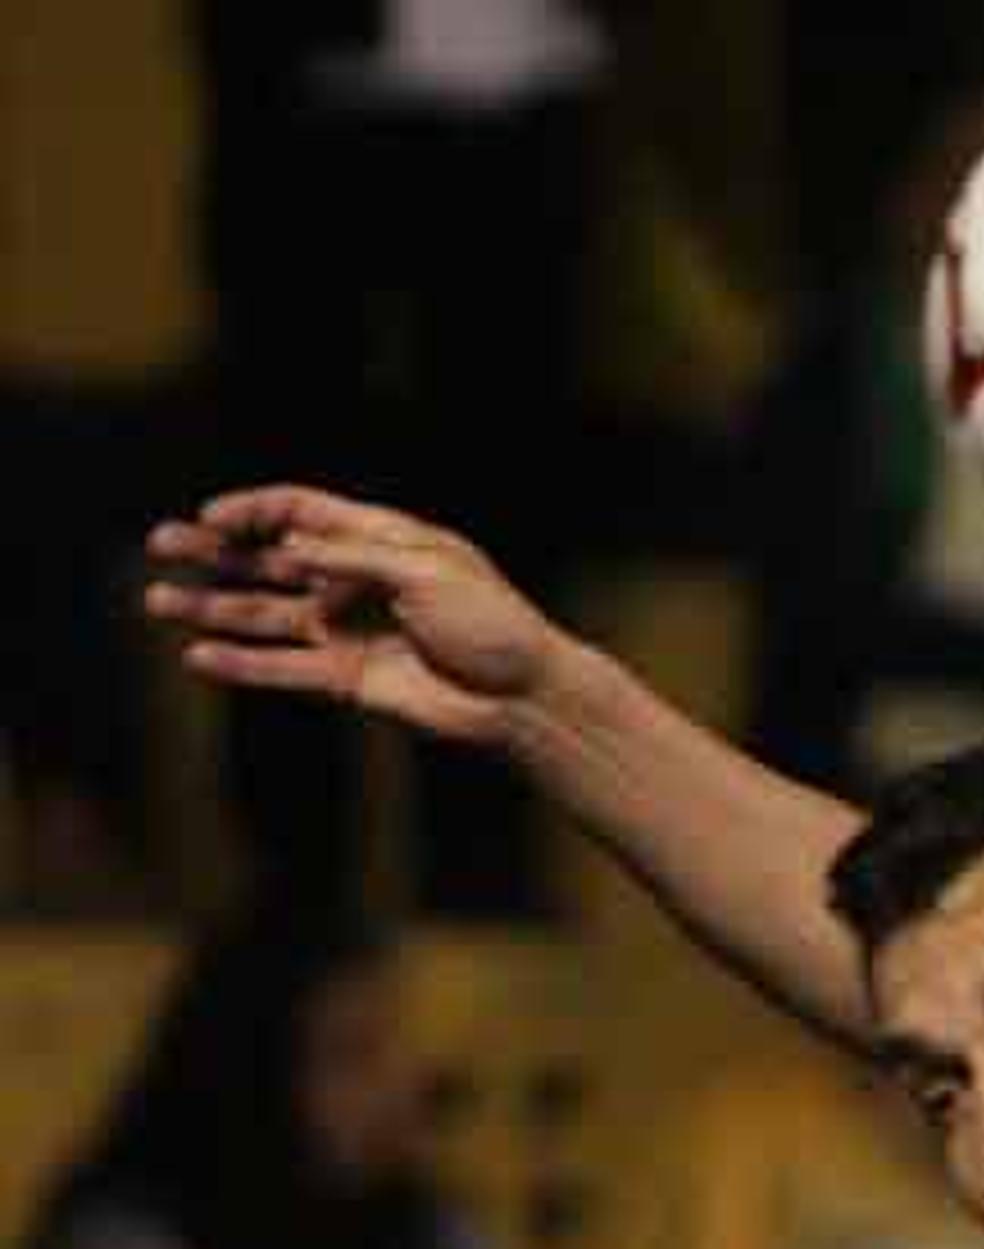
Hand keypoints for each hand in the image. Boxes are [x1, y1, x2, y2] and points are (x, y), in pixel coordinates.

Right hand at [144, 485, 574, 746]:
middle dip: (214, 551)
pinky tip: (197, 655)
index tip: (210, 516)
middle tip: (160, 543)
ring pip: (264, 615)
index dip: (254, 511)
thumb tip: (290, 549)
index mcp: (382, 541)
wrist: (523, 697)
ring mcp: (347, 631)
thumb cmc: (493, 623)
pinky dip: (241, 663)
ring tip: (156, 600)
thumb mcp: (430, 571)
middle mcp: (355, 583)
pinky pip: (283, 668)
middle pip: (269, 561)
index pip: (302, 514)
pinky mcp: (346, 679)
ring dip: (211, 607)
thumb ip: (357, 557)